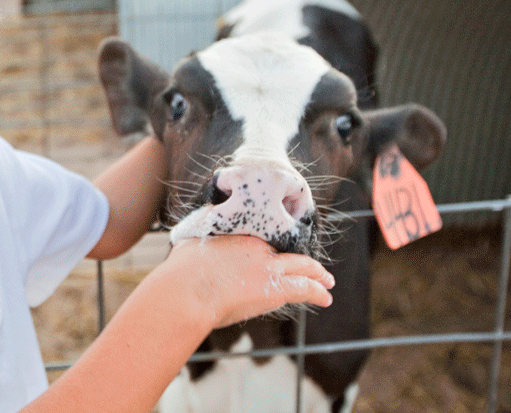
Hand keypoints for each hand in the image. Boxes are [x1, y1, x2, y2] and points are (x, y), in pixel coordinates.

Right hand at [164, 234, 334, 328]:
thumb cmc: (183, 269)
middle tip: (316, 266)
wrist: (187, 289)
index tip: (278, 254)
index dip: (275, 249)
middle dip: (305, 260)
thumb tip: (206, 213)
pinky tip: (326, 298)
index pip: (266, 241)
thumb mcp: (192, 238)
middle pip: (289, 250)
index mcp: (241, 236)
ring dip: (317, 275)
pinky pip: (304, 288)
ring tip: (327, 281)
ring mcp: (268, 267)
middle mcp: (259, 248)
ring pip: (302, 267)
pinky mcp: (274, 290)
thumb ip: (203, 227)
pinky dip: (318, 291)